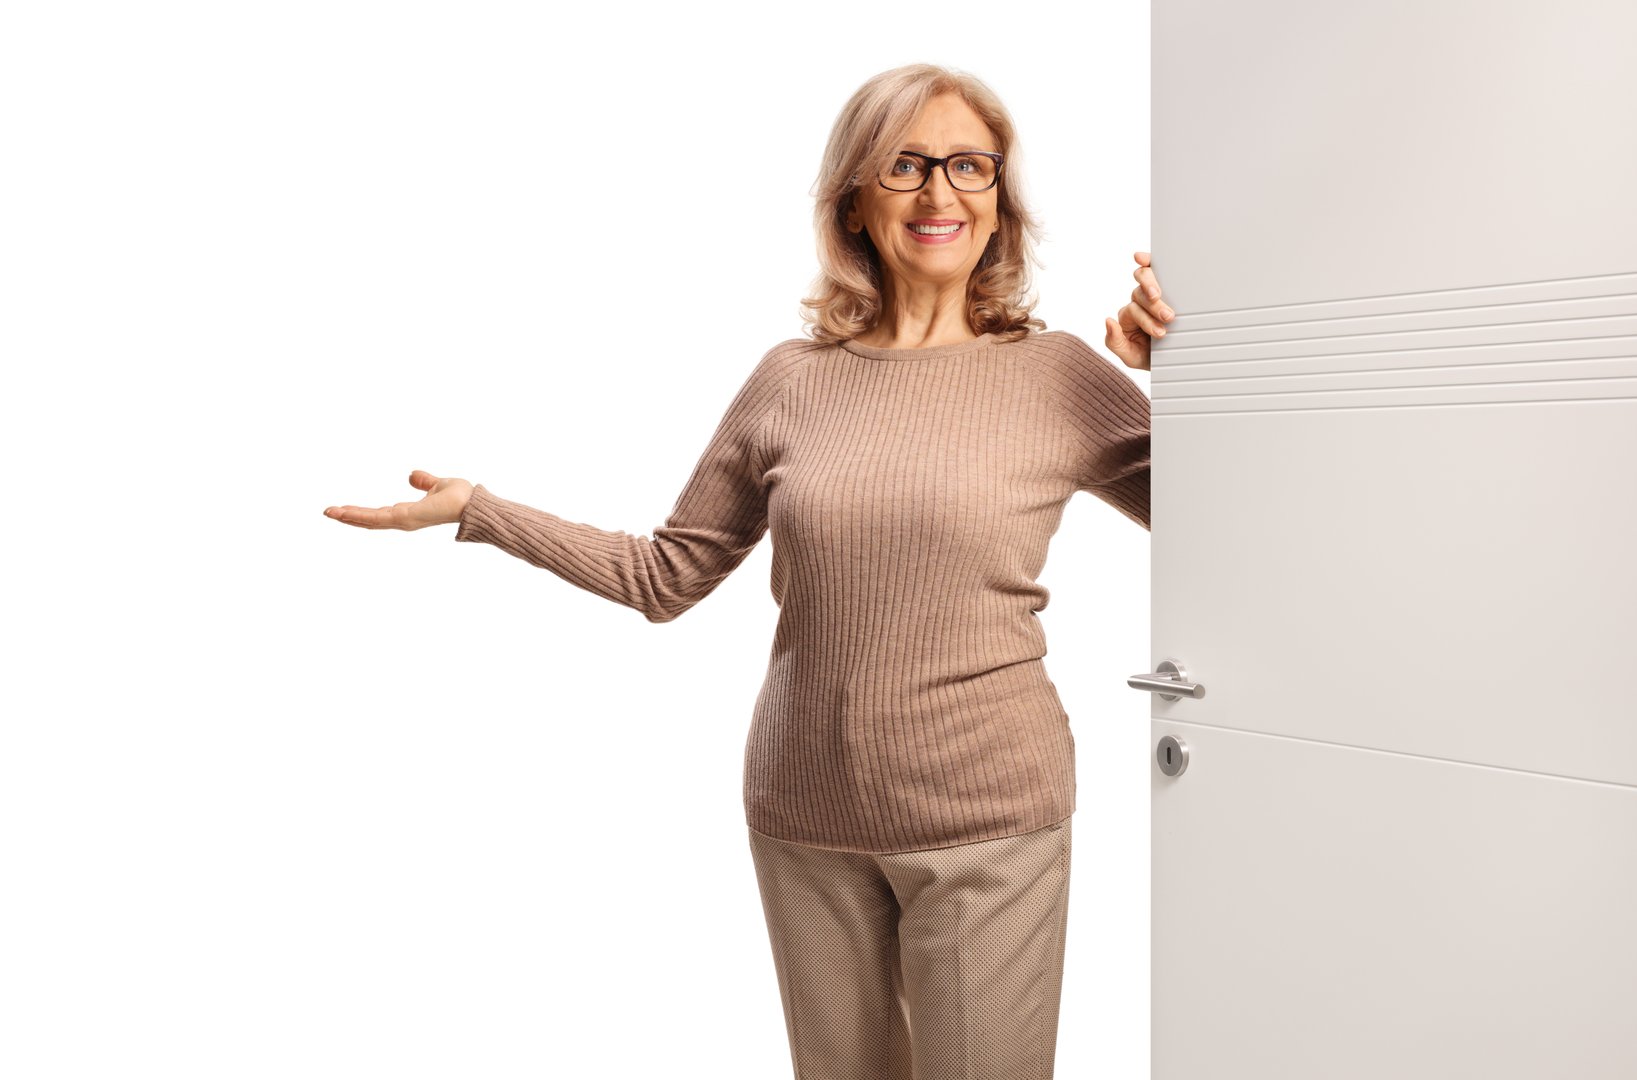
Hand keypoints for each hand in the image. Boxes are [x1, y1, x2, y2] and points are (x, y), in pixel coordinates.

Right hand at [324, 470, 474, 530]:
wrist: (471, 503)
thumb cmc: (460, 497)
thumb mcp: (436, 485)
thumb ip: (424, 481)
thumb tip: (411, 476)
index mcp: (408, 513)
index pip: (379, 515)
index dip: (361, 512)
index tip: (344, 509)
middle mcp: (402, 520)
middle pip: (369, 520)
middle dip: (348, 516)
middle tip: (328, 512)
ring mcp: (402, 521)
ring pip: (368, 521)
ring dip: (348, 516)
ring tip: (329, 513)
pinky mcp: (404, 518)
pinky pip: (376, 518)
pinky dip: (359, 516)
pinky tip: (344, 512)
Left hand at [1104, 251, 1173, 371]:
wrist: (1172, 359)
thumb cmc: (1151, 357)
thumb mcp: (1130, 356)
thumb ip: (1114, 341)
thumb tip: (1107, 321)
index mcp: (1128, 317)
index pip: (1133, 311)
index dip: (1146, 320)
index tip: (1161, 333)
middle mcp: (1137, 302)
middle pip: (1139, 294)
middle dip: (1154, 306)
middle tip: (1168, 317)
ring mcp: (1150, 292)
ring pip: (1145, 279)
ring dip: (1154, 287)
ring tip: (1169, 301)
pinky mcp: (1165, 285)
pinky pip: (1153, 268)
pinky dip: (1146, 261)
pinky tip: (1141, 258)